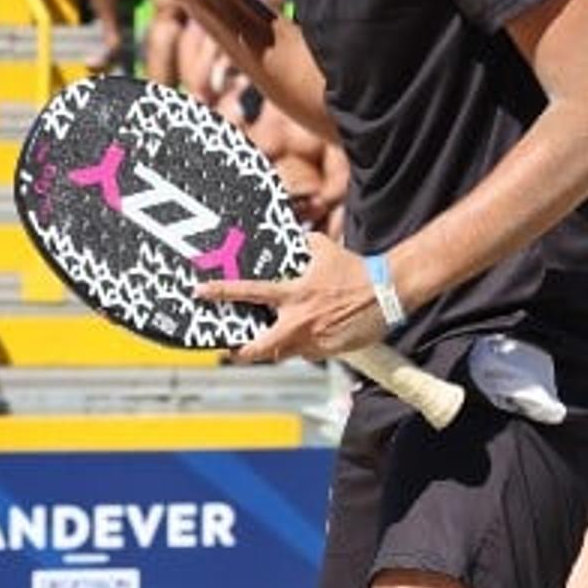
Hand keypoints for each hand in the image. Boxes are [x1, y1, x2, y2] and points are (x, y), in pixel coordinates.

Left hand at [197, 232, 387, 362]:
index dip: (221, 292)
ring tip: (276, 339)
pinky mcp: (328, 352)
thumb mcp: (325, 250)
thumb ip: (306, 244)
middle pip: (259, 348)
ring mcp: (313, 341)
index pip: (249, 293)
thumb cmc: (356, 271)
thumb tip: (299, 234)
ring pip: (284, 353)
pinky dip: (306, 345)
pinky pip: (309, 353)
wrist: (387, 292)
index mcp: (293, 294)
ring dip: (277, 348)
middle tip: (232, 349)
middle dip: (241, 351)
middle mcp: (298, 321)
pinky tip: (315, 334)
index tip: (201, 293)